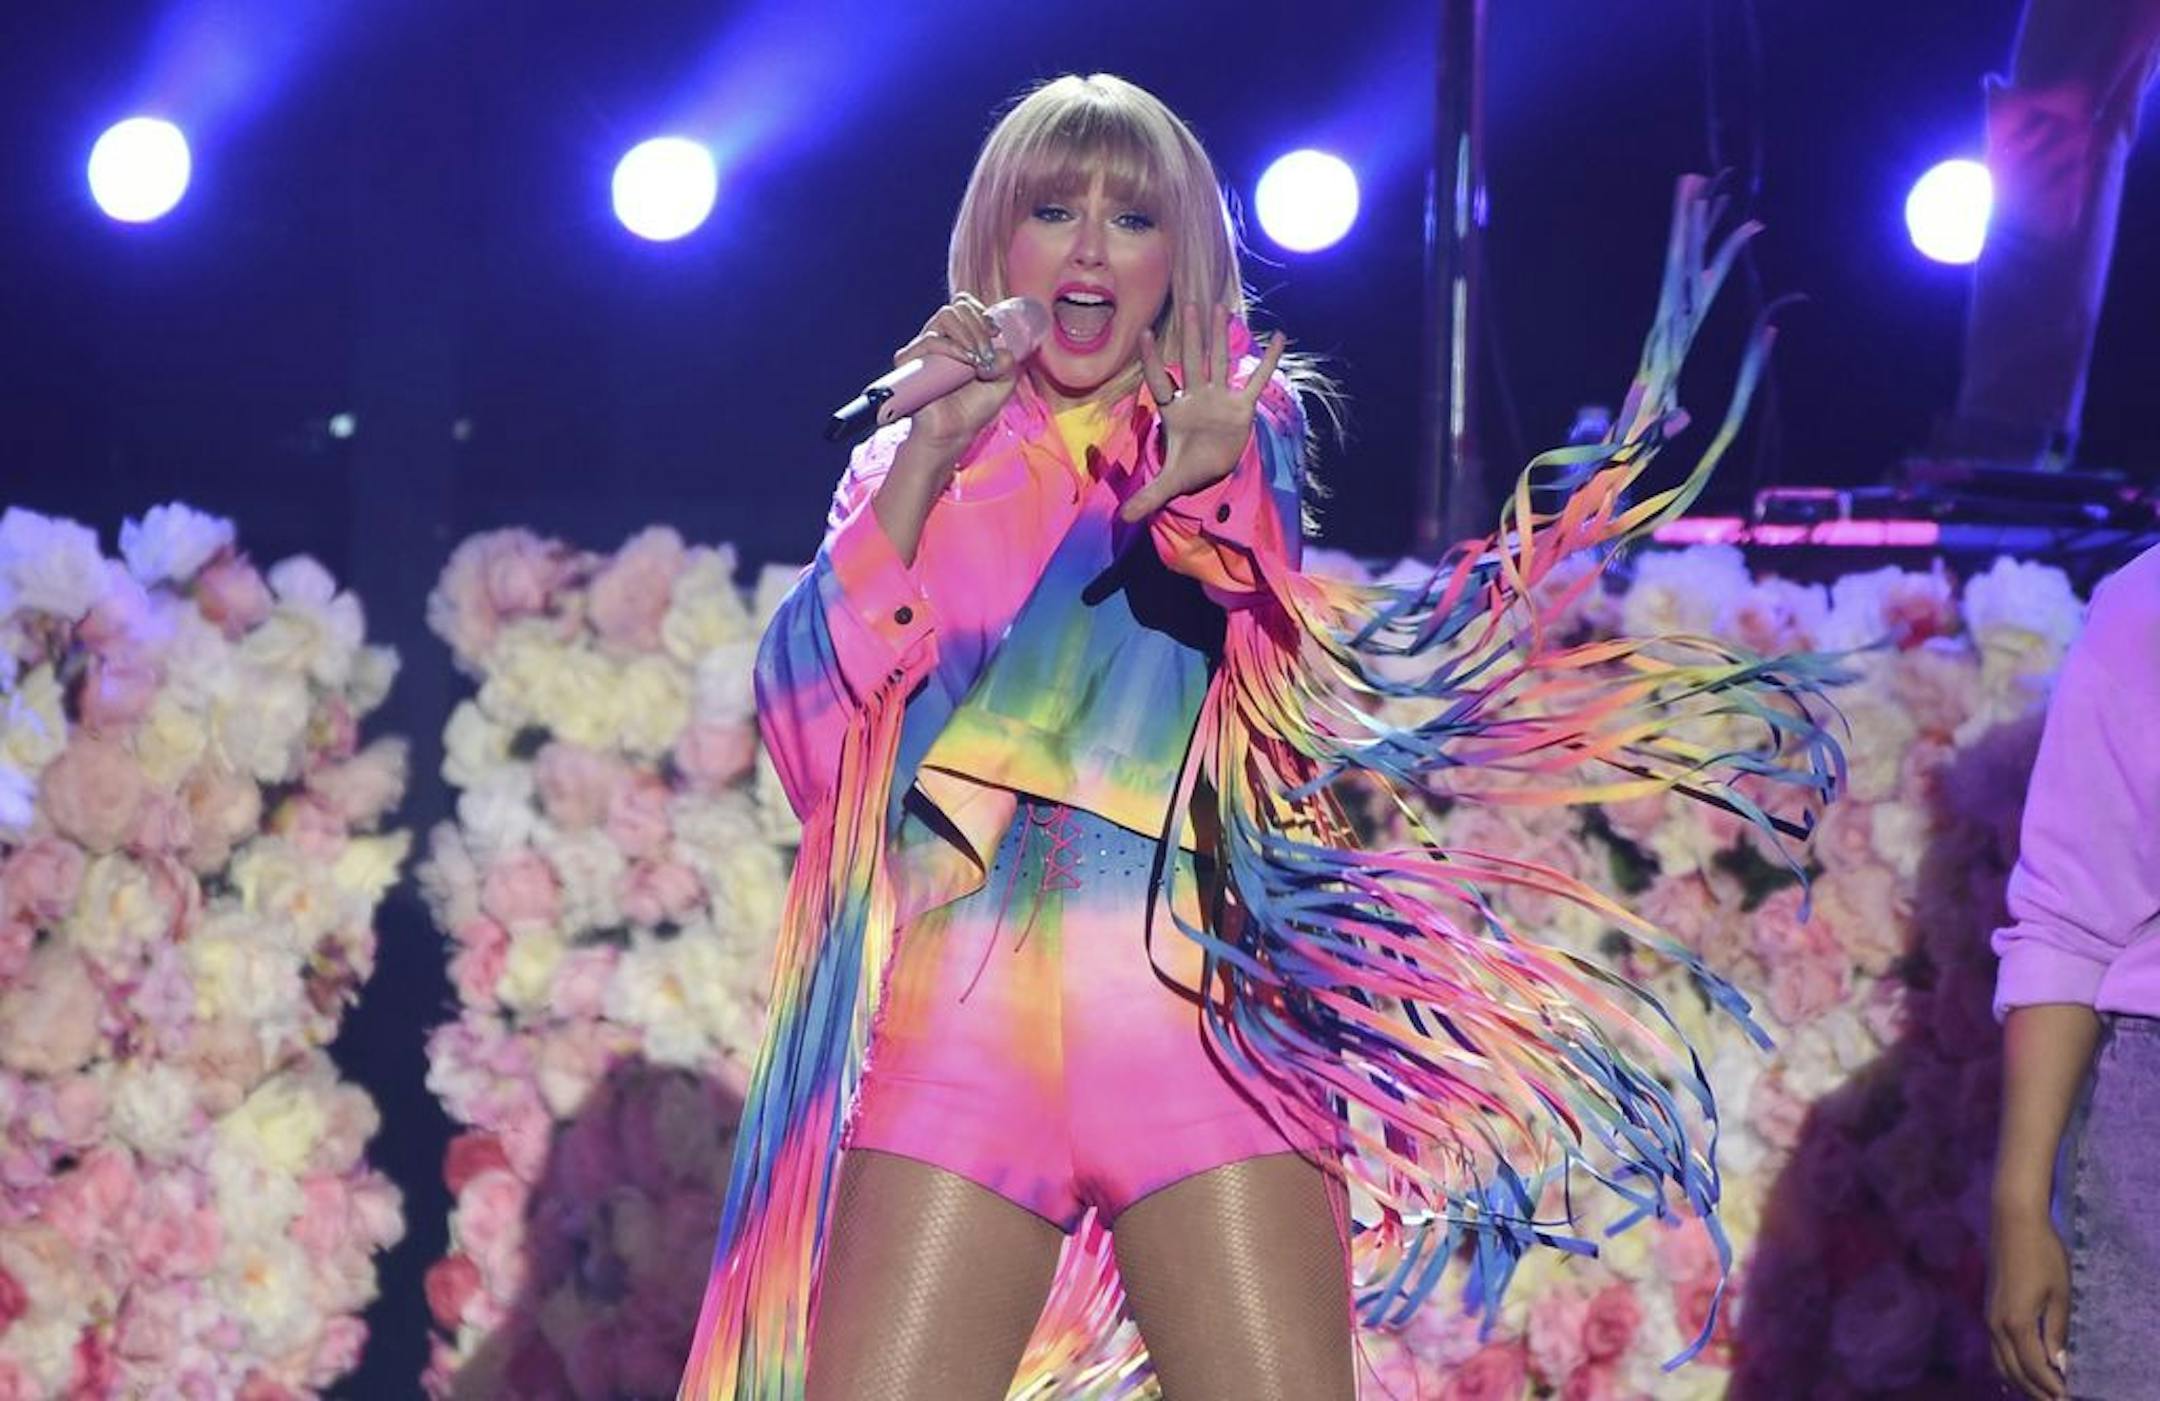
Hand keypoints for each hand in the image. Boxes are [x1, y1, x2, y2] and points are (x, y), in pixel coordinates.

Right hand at [887, 293, 1019, 461]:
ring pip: (946, 315)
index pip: (965, 304)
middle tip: (987, 352)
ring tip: (977, 359)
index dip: (982, 313)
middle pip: (957, 306)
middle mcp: (939, 338)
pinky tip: (966, 362)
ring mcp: (923, 348)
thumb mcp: (1004, 382)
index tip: (995, 333)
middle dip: (979, 326)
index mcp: (958, 337)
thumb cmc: (974, 408)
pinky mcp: (909, 360)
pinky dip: (953, 348)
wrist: (954, 433)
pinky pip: (931, 340)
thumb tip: (1002, 349)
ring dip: (969, 334)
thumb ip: (1009, 361)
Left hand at [1117, 301, 1286, 523]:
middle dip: (1191, 336)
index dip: (1153, 360)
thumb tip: (1124, 519)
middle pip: (1191, 361)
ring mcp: (1219, 399)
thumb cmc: (1187, 467)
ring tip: (1219, 308)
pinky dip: (1267, 362)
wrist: (1214, 471)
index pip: (1160, 381)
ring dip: (1220, 337)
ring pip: (1219, 362)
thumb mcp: (1168, 483)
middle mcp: (1195, 398)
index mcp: (1173, 411)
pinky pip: (1255, 380)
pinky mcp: (1242, 406)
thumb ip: (1147, 496)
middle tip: (1189, 305)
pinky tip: (1278, 336)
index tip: (1146, 334)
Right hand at [1987, 1203, 2071, 1399]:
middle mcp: (1996, 1325)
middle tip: (2057, 1399)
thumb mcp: (2060, 1295)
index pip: (2034, 1368)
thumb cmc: (2044, 1255)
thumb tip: (2060, 1364)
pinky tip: (2019, 1369)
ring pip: (1999, 1362)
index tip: (2068, 1397)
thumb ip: (2057, 1332)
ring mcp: (1988, 1317)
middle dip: (2034, 1390)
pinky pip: (1994, 1349)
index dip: (2051, 1387)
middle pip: (2012, 1371)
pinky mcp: (1988, 1310)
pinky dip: (2008, 1365)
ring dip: (2019, 1381)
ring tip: (2041, 1391)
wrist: (2013, 1222)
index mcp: (2016, 1323)